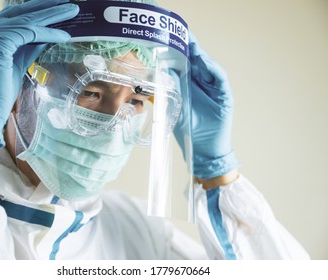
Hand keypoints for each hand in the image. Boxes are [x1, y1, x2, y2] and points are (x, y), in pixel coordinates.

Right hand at [0, 0, 78, 146]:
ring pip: (26, 21)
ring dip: (52, 16)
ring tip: (73, 12)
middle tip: (69, 4)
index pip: (12, 17)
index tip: (56, 9)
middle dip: (46, 7)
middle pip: (19, 12)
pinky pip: (28, 33)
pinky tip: (65, 35)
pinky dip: (48, 33)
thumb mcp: (15, 64)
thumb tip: (45, 36)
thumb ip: (27, 48)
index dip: (36, 12)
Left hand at [176, 32, 239, 178]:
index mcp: (189, 87)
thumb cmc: (188, 132)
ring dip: (201, 56)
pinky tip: (204, 62)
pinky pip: (220, 79)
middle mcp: (202, 85)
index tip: (170, 39)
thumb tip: (160, 72)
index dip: (179, 52)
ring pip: (208, 67)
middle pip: (197, 63)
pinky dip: (213, 69)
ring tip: (192, 44)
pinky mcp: (224, 97)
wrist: (202, 150)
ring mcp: (214, 90)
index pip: (185, 66)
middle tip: (182, 34)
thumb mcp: (174, 109)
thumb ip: (169, 92)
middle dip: (190, 48)